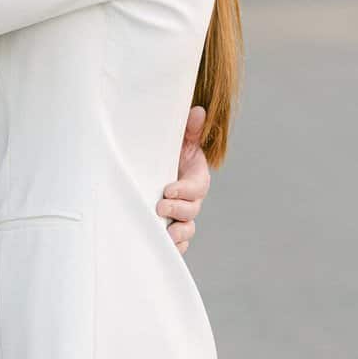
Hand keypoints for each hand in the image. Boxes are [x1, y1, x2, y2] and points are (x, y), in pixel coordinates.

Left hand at [157, 105, 210, 256]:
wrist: (163, 166)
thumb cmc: (171, 151)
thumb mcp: (180, 138)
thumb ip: (189, 127)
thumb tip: (197, 110)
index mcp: (197, 178)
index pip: (196, 187)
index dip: (185, 190)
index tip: (168, 189)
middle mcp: (193, 200)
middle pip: (192, 210)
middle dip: (177, 211)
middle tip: (159, 207)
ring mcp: (184, 215)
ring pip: (187, 229)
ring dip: (177, 234)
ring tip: (165, 236)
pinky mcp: (175, 226)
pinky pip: (180, 242)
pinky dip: (175, 247)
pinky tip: (163, 247)